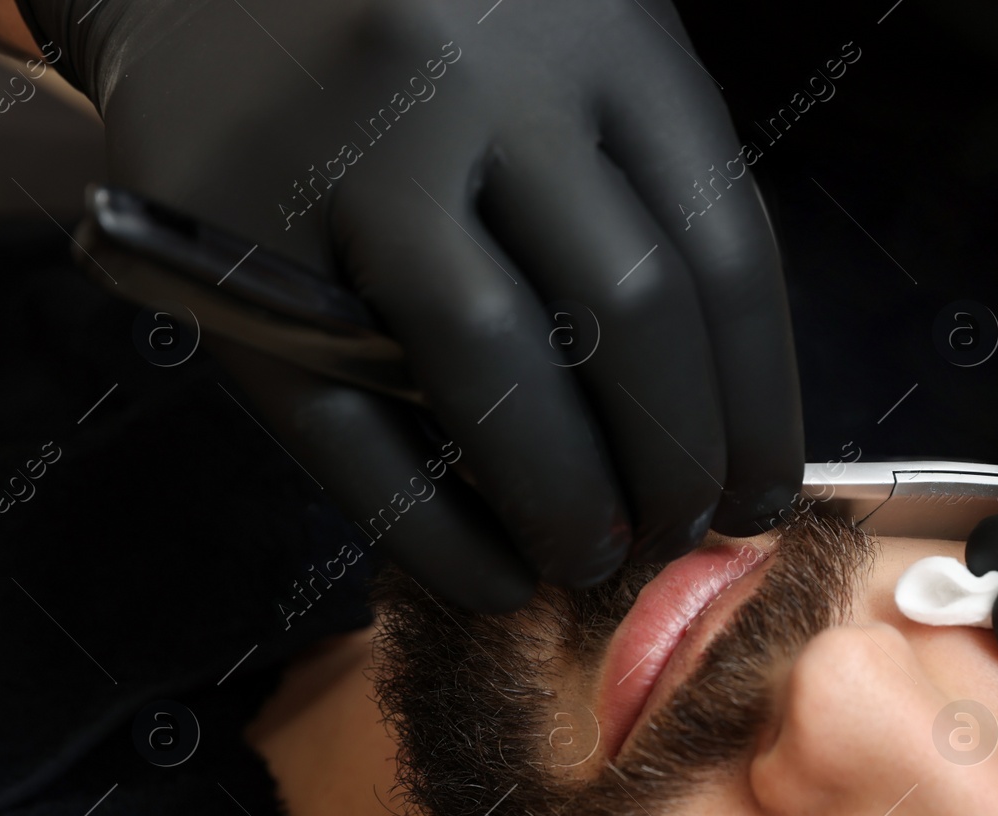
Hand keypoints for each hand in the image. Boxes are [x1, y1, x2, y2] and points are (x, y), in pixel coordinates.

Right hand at [23, 0, 801, 609]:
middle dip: (674, 462)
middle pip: (628, 315)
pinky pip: (352, 428)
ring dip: (565, 502)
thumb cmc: (432, 35)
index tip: (763, 494)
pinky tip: (492, 579)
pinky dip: (435, 533)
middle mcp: (483, 79)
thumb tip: (722, 419)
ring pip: (497, 372)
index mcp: (600, 33)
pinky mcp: (234, 245)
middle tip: (679, 531)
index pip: (725, 257)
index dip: (759, 408)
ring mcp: (352, 155)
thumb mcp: (571, 55)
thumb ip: (645, 193)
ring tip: (591, 555)